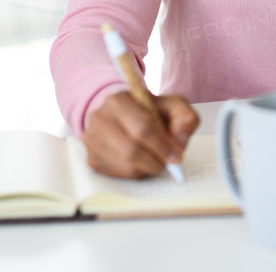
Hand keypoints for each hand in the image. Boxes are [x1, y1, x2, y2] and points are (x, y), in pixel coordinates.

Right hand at [83, 91, 199, 178]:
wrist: (123, 114)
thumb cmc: (149, 110)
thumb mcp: (172, 105)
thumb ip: (184, 116)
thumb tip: (181, 136)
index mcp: (118, 100)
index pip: (141, 127)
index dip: (162, 145)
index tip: (176, 155)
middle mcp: (99, 119)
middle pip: (131, 150)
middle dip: (155, 161)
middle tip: (168, 163)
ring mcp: (92, 140)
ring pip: (124, 166)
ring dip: (146, 169)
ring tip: (156, 161)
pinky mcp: (91, 158)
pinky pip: (117, 174)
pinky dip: (135, 173)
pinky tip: (142, 163)